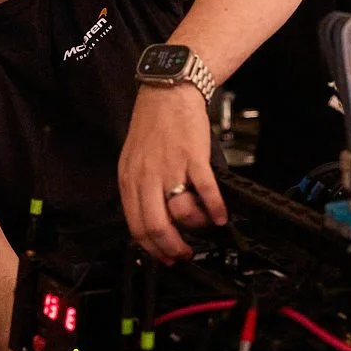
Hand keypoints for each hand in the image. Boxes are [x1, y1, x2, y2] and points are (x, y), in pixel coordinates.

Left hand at [119, 83, 226, 262]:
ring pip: (181, 213)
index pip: (136, 226)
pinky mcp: (193, 157)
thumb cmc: (153, 125)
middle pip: (156, 226)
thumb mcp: (134, 161)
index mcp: (129, 180)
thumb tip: (151, 221)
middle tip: (184, 253)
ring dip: (197, 226)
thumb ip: (139, 190)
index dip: (152, 249)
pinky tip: (220, 215)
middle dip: (172, 248)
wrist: (168, 93)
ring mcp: (170, 167)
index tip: (164, 257)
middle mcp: (147, 176)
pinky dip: (215, 208)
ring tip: (204, 224)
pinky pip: (206, 191)